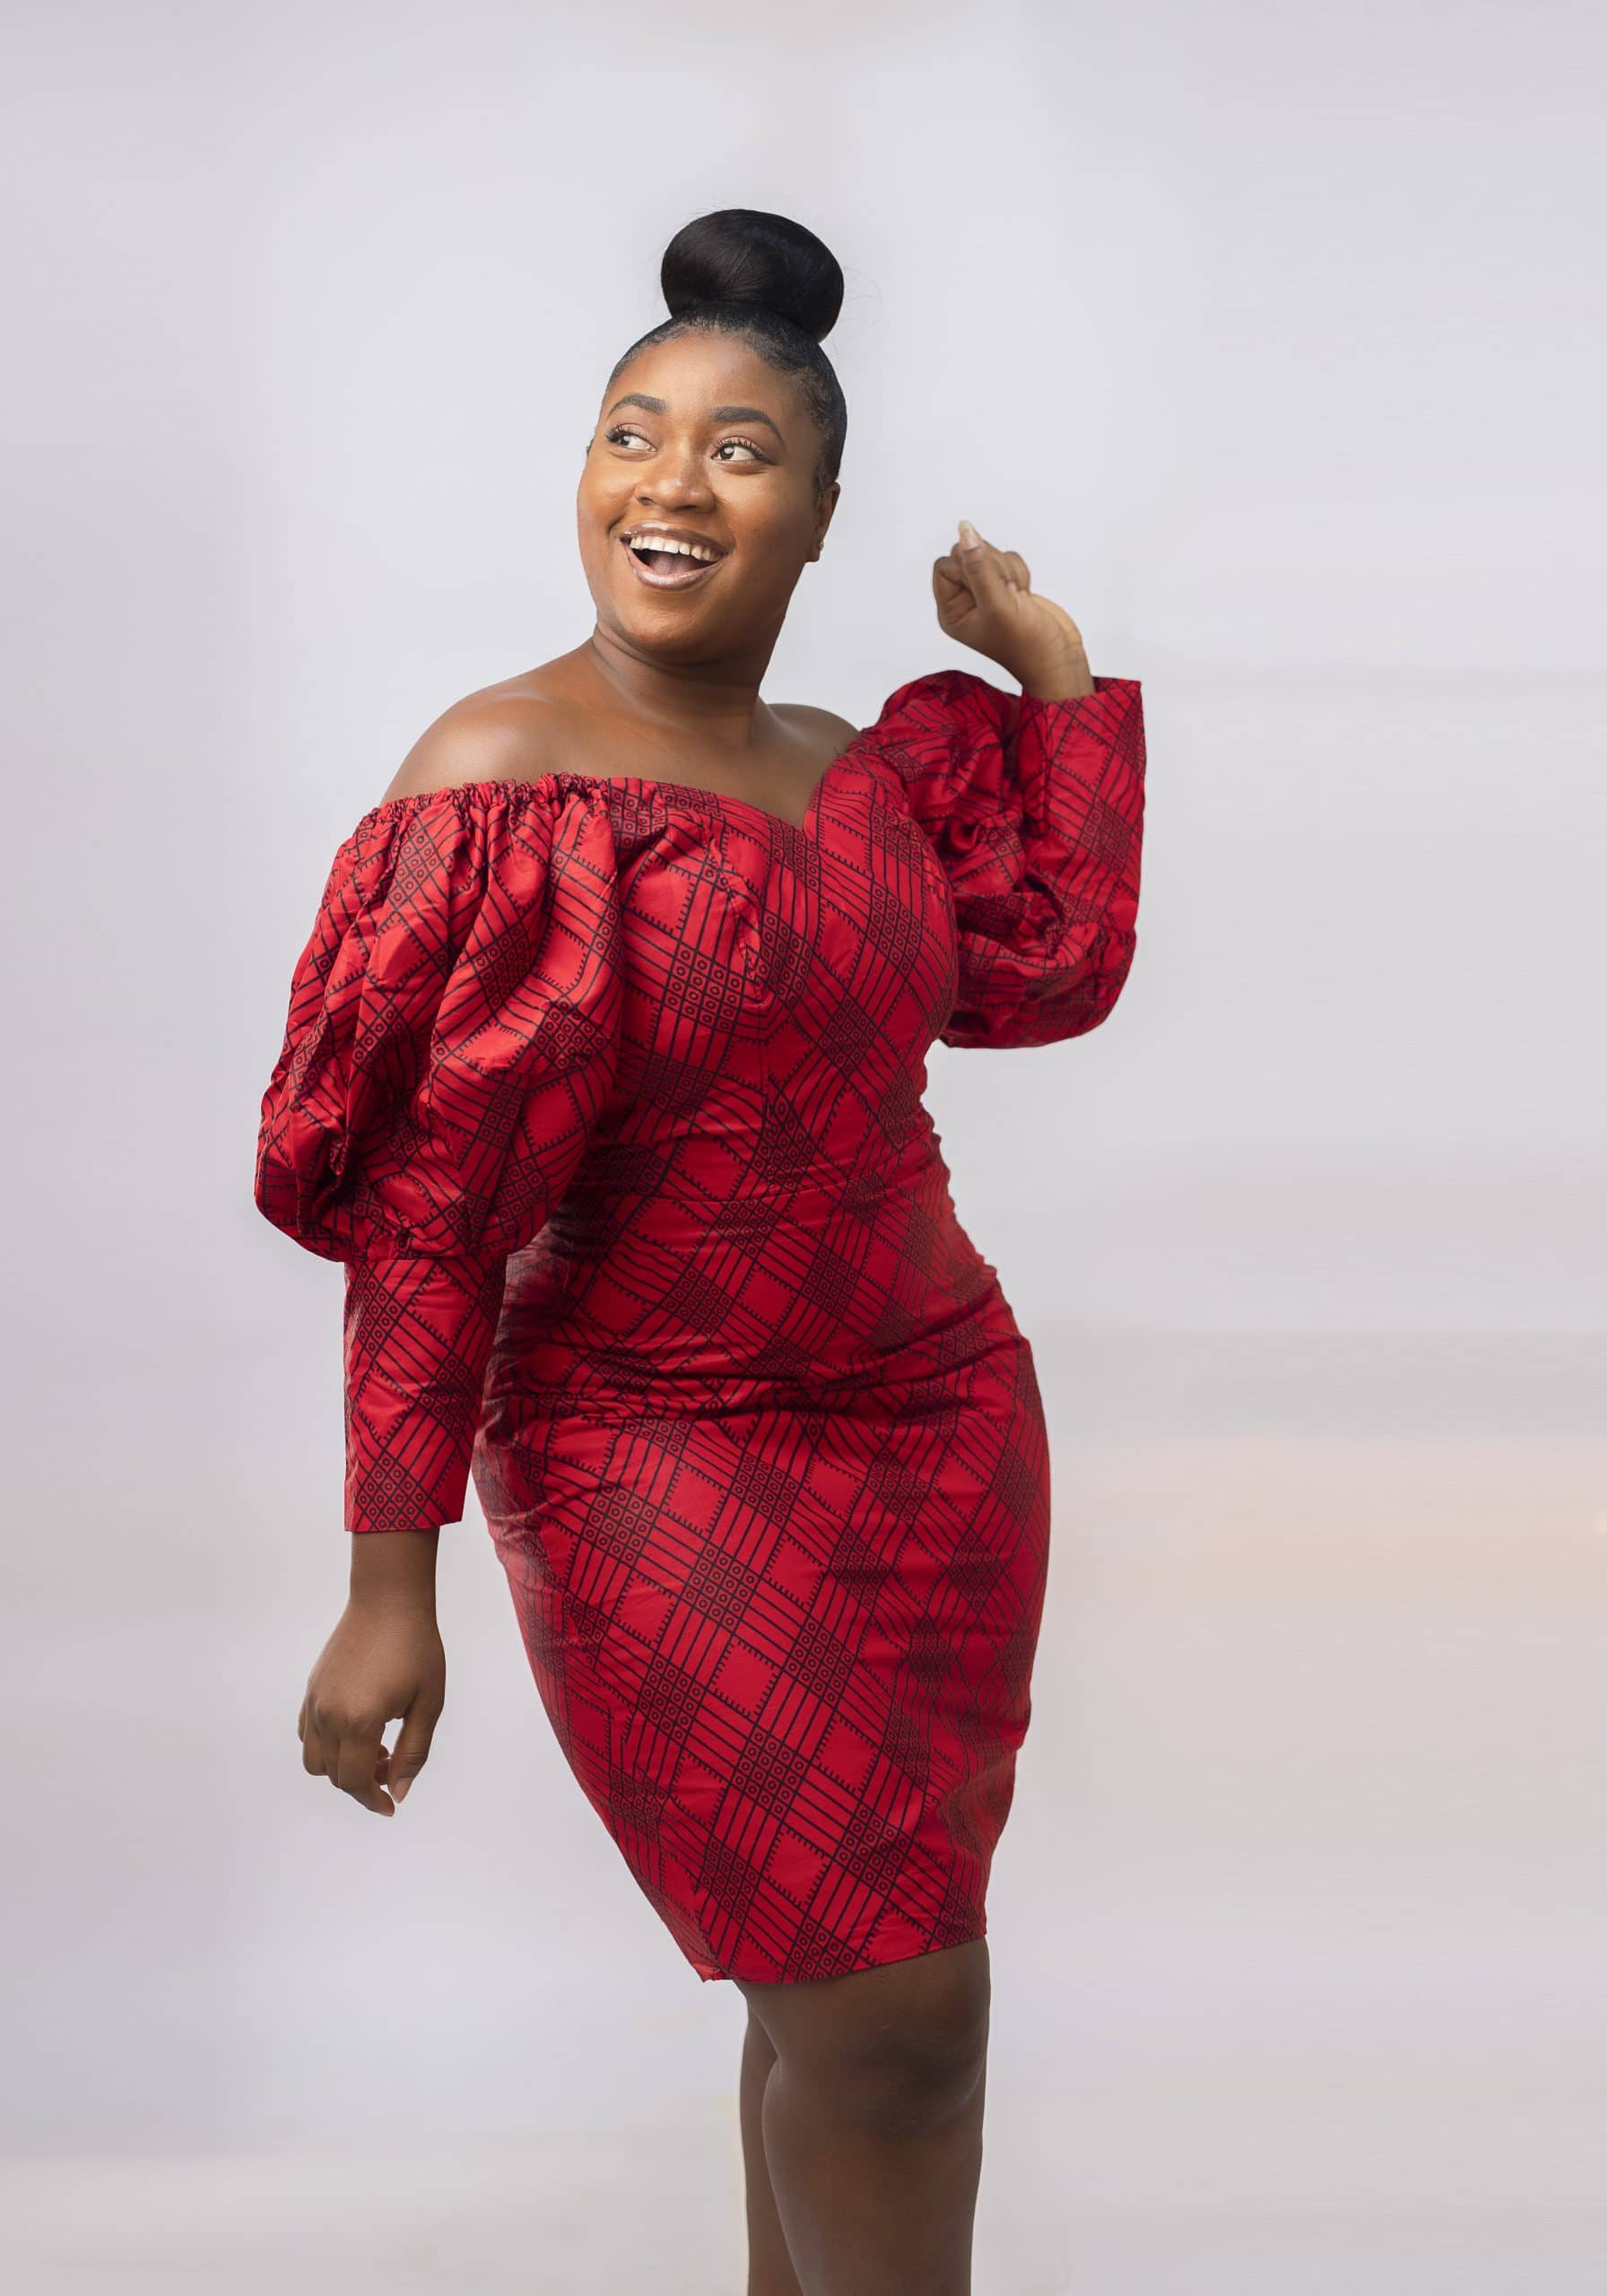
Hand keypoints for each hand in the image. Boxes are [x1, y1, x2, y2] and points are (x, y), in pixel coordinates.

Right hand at [298, 1592, 444, 1815]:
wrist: (388, 1601)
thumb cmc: (416, 1648)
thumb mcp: (427, 1704)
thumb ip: (412, 1753)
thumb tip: (398, 1791)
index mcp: (358, 1721)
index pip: (354, 1781)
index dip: (372, 1800)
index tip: (390, 1805)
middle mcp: (328, 1715)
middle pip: (334, 1775)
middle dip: (362, 1783)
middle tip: (391, 1768)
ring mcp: (314, 1701)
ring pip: (314, 1759)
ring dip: (340, 1767)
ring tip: (374, 1749)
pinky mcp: (311, 1688)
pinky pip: (307, 1733)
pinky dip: (326, 1745)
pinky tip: (356, 1730)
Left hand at [932, 520, 1094, 697]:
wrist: (1058, 656)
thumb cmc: (1025, 643)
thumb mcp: (997, 604)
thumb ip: (978, 566)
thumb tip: (964, 529)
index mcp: (951, 612)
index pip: (944, 565)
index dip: (968, 567)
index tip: (989, 587)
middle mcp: (964, 601)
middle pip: (966, 554)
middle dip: (992, 567)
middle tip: (1007, 593)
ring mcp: (986, 593)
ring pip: (989, 554)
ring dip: (1008, 571)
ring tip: (1017, 597)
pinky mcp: (1006, 587)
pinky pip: (1007, 559)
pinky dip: (1020, 573)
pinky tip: (1024, 595)